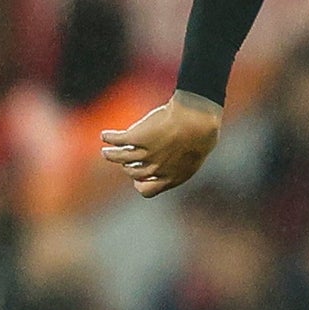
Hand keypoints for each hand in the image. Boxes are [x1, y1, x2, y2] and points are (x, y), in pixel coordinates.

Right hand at [100, 90, 221, 197]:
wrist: (197, 119)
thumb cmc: (202, 132)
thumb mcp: (197, 151)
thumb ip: (184, 158)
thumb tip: (181, 156)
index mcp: (173, 177)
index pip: (147, 190)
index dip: (141, 183)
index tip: (138, 178)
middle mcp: (157, 169)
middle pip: (133, 172)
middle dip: (127, 167)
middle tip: (124, 158)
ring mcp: (146, 154)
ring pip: (120, 158)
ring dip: (111, 155)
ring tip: (107, 151)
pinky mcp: (137, 138)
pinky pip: (117, 140)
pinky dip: (109, 138)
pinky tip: (105, 135)